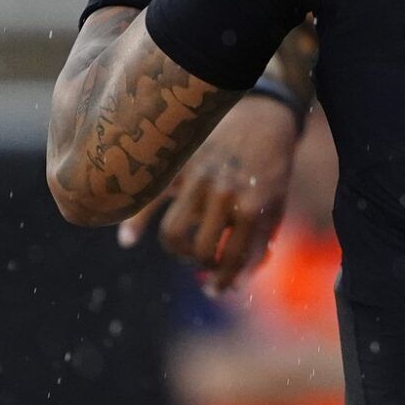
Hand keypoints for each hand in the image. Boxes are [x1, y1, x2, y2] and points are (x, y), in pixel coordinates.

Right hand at [117, 90, 297, 294]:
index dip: (225, 281)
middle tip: (203, 264)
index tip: (217, 289)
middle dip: (200, 266)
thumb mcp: (275, 205)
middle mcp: (223, 194)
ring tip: (186, 249)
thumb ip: (259, 243)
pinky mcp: (181, 164)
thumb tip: (237, 282)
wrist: (263, 115)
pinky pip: (150, 197)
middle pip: (199, 251)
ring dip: (177, 251)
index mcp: (252, 205)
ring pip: (174, 233)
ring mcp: (199, 178)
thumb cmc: (271, 167)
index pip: (232, 259)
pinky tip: (128, 240)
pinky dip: (135, 222)